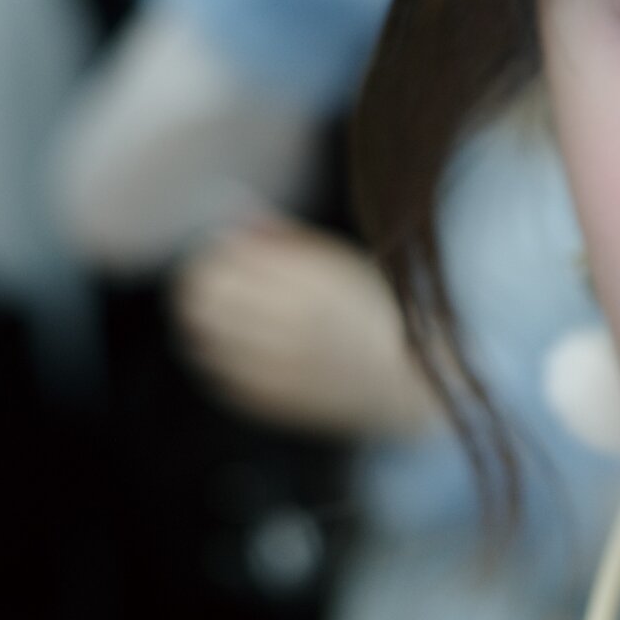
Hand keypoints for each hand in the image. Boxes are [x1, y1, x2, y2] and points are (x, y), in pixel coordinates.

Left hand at [171, 217, 443, 437]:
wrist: (416, 383)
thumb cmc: (386, 314)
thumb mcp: (345, 261)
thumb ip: (289, 239)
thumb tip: (238, 220)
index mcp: (312, 278)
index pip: (224, 257)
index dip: (218, 252)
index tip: (229, 254)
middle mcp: (291, 320)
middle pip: (204, 294)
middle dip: (204, 283)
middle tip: (219, 283)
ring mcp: (279, 364)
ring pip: (203, 335)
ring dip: (206, 321)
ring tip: (229, 317)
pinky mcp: (274, 399)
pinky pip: (219, 374)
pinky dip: (220, 358)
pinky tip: (242, 350)